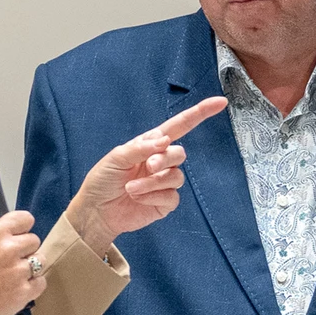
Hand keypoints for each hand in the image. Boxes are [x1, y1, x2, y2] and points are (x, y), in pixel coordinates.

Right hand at [0, 210, 43, 314]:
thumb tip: (0, 227)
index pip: (25, 219)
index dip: (22, 227)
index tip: (20, 233)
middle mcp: (10, 250)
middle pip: (35, 240)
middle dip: (25, 249)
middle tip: (12, 259)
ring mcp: (19, 271)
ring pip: (40, 260)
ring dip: (30, 266)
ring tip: (14, 274)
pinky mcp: (25, 291)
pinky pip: (41, 282)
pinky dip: (33, 285)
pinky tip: (18, 286)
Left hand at [66, 96, 228, 253]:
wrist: (96, 212)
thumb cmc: (102, 180)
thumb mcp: (116, 157)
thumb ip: (141, 147)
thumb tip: (165, 141)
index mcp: (150, 145)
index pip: (179, 126)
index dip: (200, 113)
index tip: (219, 102)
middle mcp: (161, 162)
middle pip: (179, 154)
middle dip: (165, 159)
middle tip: (148, 166)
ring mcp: (164, 183)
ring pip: (176, 177)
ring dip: (153, 182)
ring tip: (132, 188)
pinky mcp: (165, 202)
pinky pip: (172, 196)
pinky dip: (154, 196)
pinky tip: (139, 199)